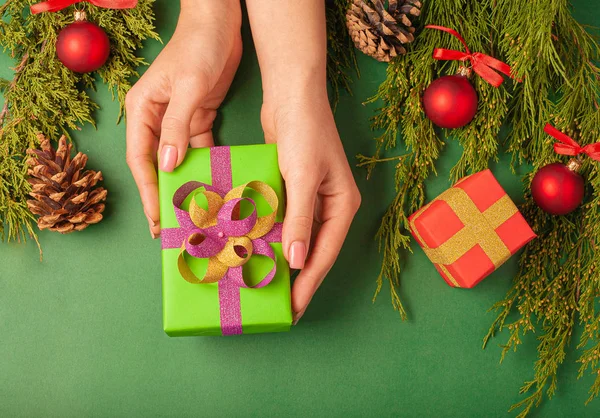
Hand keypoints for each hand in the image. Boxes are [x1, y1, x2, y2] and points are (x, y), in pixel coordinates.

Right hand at [125, 0, 241, 237]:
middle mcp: (157, 118)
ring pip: (180, 160)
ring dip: (187, 184)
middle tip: (172, 225)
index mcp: (143, 109)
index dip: (148, 189)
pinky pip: (201, 148)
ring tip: (195, 213)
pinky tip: (214, 185)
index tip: (157, 216)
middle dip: (164, 194)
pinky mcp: (200, 117)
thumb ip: (178, 126)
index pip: (140, 157)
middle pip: (158, 164)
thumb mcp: (188, 86)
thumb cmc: (199, 46)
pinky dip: (207, 166)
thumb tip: (167, 165)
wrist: (221, 21)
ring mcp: (179, 119)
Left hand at [261, 95, 361, 323]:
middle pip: (313, 251)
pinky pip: (283, 222)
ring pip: (297, 239)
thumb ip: (300, 220)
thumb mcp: (303, 177)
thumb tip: (296, 261)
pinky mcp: (293, 189)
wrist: (291, 93)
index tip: (292, 310)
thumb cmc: (304, 130)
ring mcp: (311, 197)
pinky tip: (255, 250)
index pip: (324, 254)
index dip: (308, 284)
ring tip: (264, 285)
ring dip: (282, 260)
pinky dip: (270, 237)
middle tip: (278, 307)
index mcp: (342, 205)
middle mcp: (329, 205)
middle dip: (296, 279)